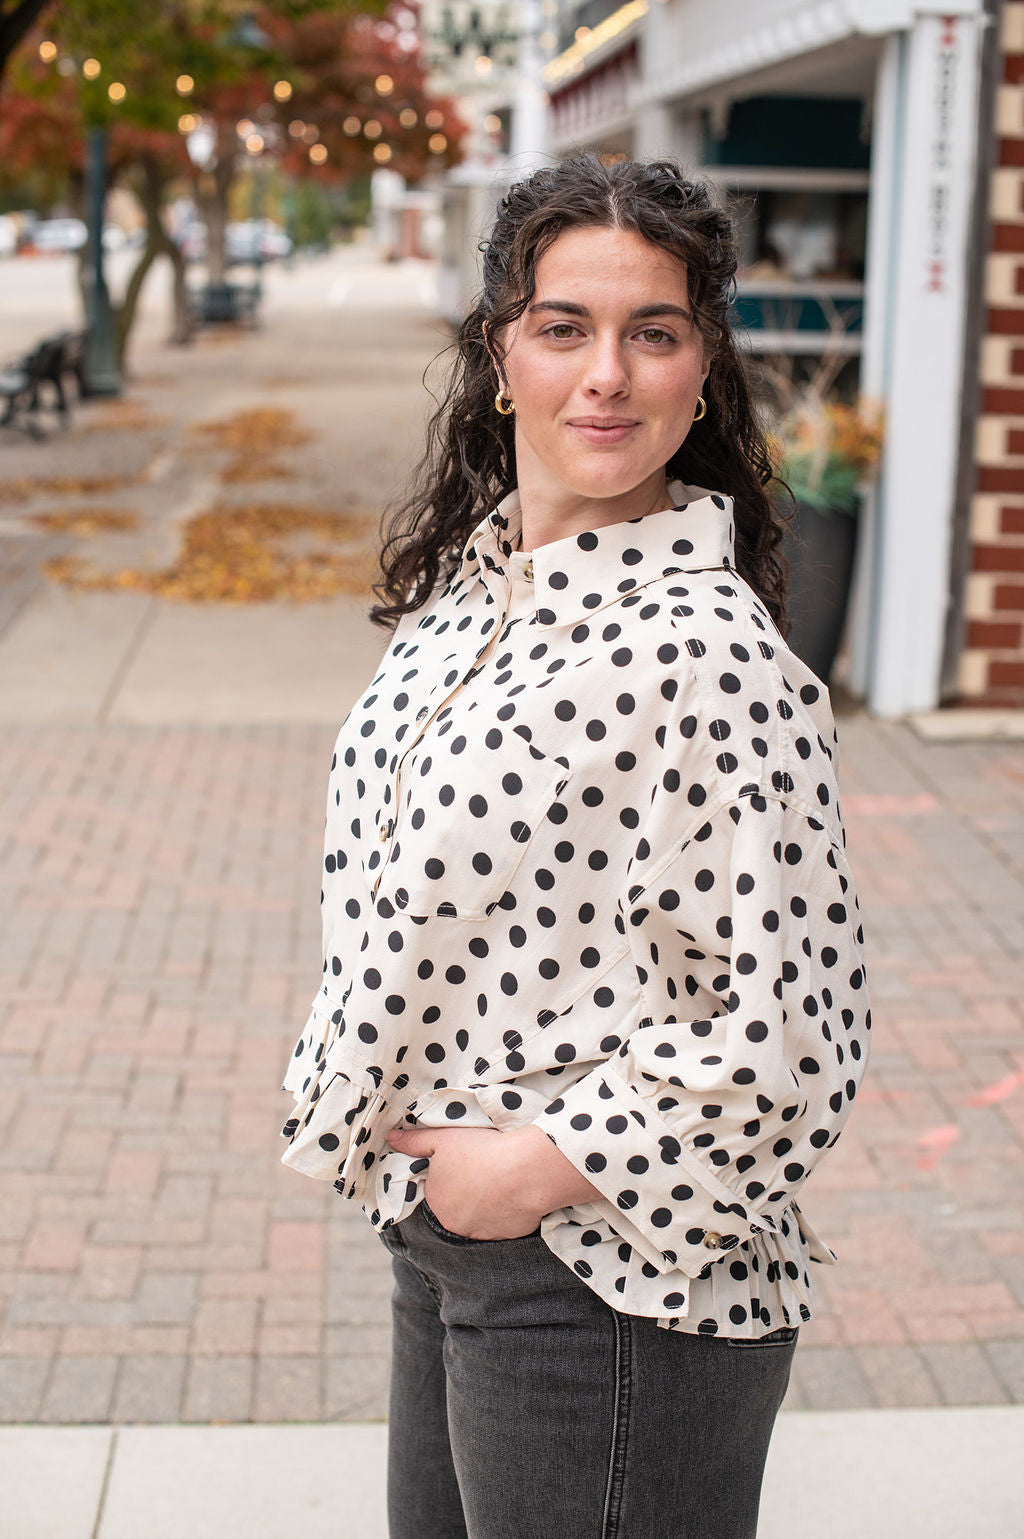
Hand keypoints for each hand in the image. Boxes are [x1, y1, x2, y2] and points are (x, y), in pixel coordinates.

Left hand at [386, 1123, 600, 1240]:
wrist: (527, 1171)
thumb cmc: (482, 1150)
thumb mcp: (443, 1138)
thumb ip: (414, 1141)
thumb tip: (390, 1140)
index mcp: (435, 1200)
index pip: (437, 1189)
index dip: (451, 1174)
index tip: (467, 1162)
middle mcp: (453, 1224)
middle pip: (456, 1206)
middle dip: (466, 1192)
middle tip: (484, 1171)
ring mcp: (480, 1234)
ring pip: (478, 1218)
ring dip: (485, 1204)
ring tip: (500, 1181)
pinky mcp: (504, 1239)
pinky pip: (500, 1225)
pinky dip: (503, 1213)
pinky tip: (512, 1194)